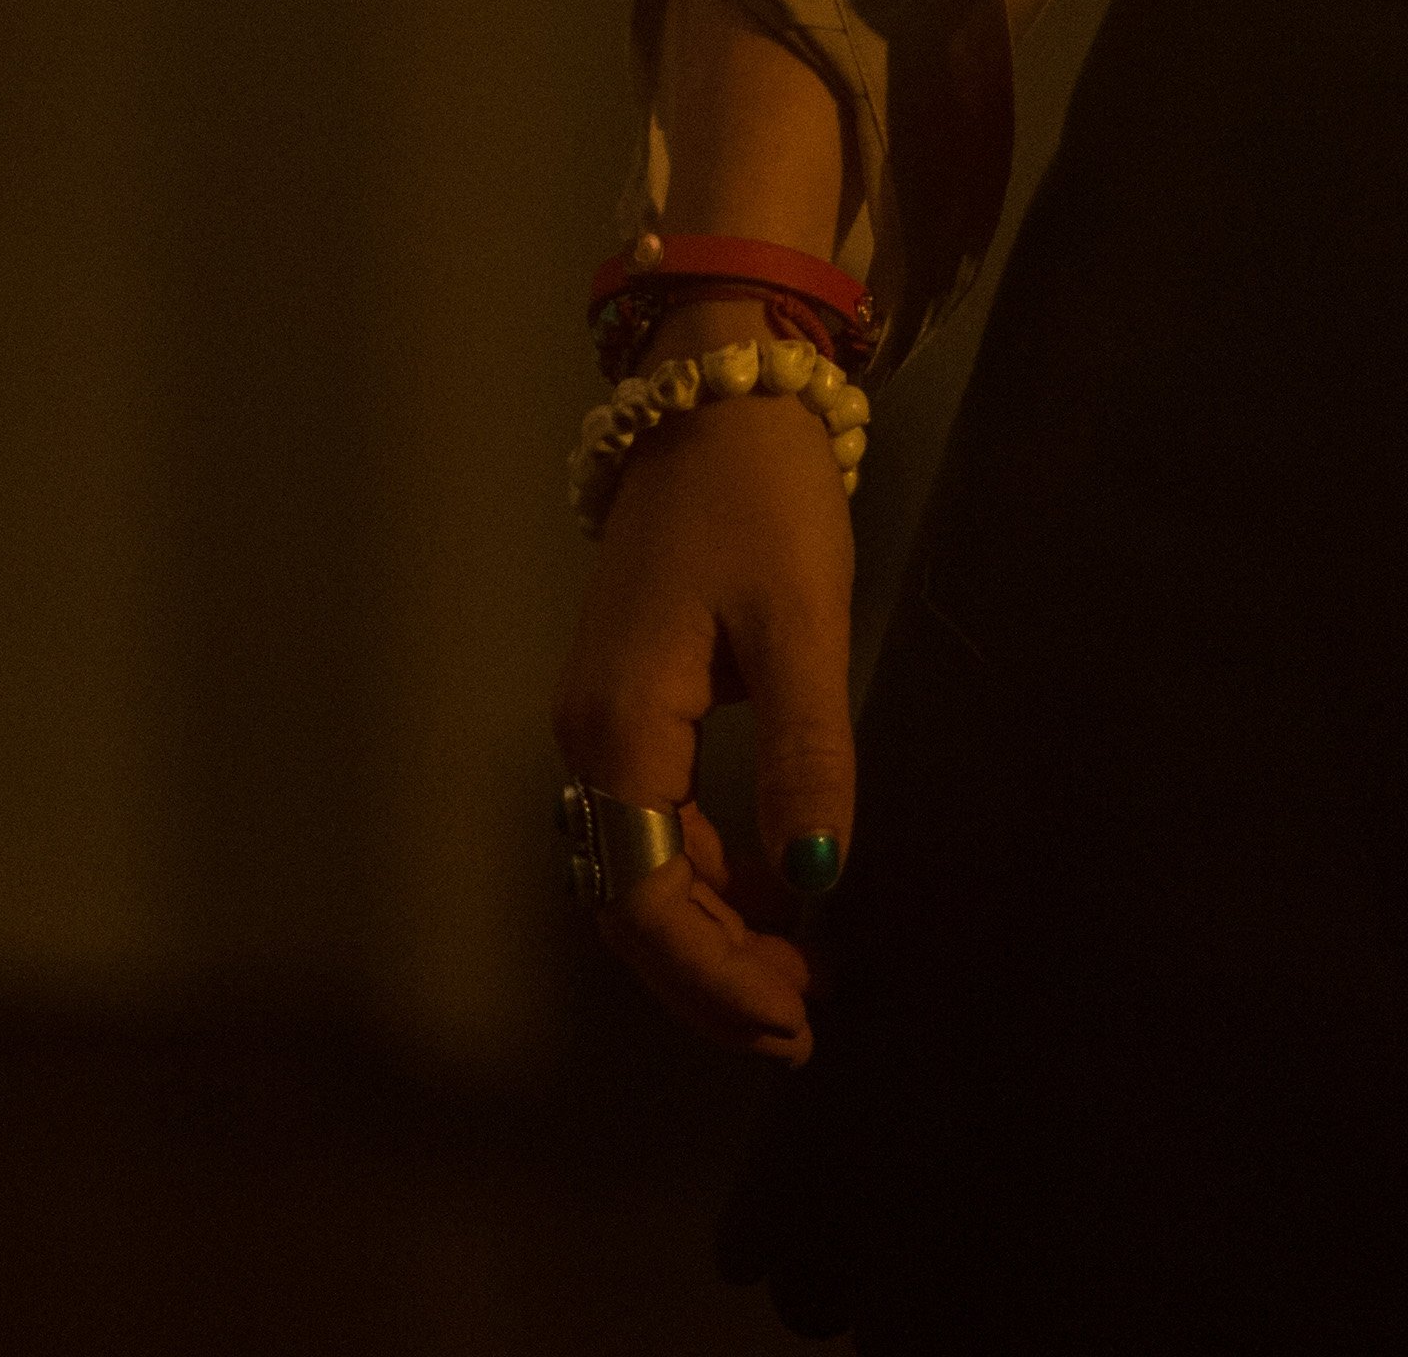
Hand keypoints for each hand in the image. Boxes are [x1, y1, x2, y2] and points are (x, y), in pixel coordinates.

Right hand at [552, 357, 858, 1062]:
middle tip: (802, 1029)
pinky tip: (774, 890)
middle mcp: (588, 739)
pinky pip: (654, 822)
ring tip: (798, 981)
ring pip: (639, 870)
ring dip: (711, 934)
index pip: (646, 901)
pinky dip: (708, 874)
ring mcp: (601, 719)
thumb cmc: (760, 492)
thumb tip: (819, 885)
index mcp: (616, 729)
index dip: (715, 976)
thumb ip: (806, 756)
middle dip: (711, 978)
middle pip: (630, 903)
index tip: (793, 1018)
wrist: (719, 379)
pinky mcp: (629, 697)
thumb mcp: (800, 622)